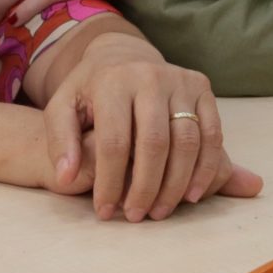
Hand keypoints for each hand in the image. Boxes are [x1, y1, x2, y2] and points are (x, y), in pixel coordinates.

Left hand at [39, 32, 261, 220]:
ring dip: (176, 185)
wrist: (123, 56)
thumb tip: (66, 177)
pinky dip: (205, 169)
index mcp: (112, 82)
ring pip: (187, 142)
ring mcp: (180, 81)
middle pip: (154, 143)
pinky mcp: (202, 87)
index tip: (105, 210)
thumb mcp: (63, 108)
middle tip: (136, 216)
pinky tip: (191, 195)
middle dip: (145, 187)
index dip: (110, 181)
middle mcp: (150, 77)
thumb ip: (60, 141)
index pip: (114, 141)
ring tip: (160, 212)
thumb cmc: (90, 92)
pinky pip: (212, 134)